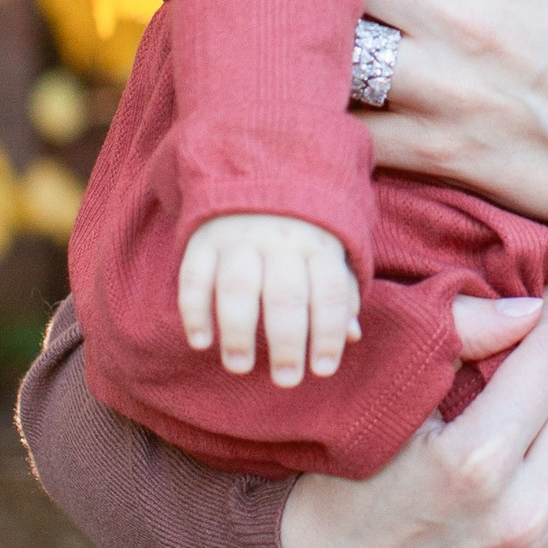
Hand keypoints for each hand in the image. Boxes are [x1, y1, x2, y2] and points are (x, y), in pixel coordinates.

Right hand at [177, 213, 360, 388]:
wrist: (253, 167)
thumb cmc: (302, 228)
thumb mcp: (329, 251)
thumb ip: (340, 292)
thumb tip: (352, 336)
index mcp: (319, 243)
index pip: (329, 293)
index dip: (328, 334)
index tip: (321, 370)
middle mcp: (280, 239)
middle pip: (285, 295)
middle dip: (286, 342)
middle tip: (286, 379)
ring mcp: (239, 236)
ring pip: (238, 287)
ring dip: (238, 332)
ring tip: (240, 367)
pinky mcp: (204, 238)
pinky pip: (195, 276)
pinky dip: (195, 310)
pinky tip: (201, 342)